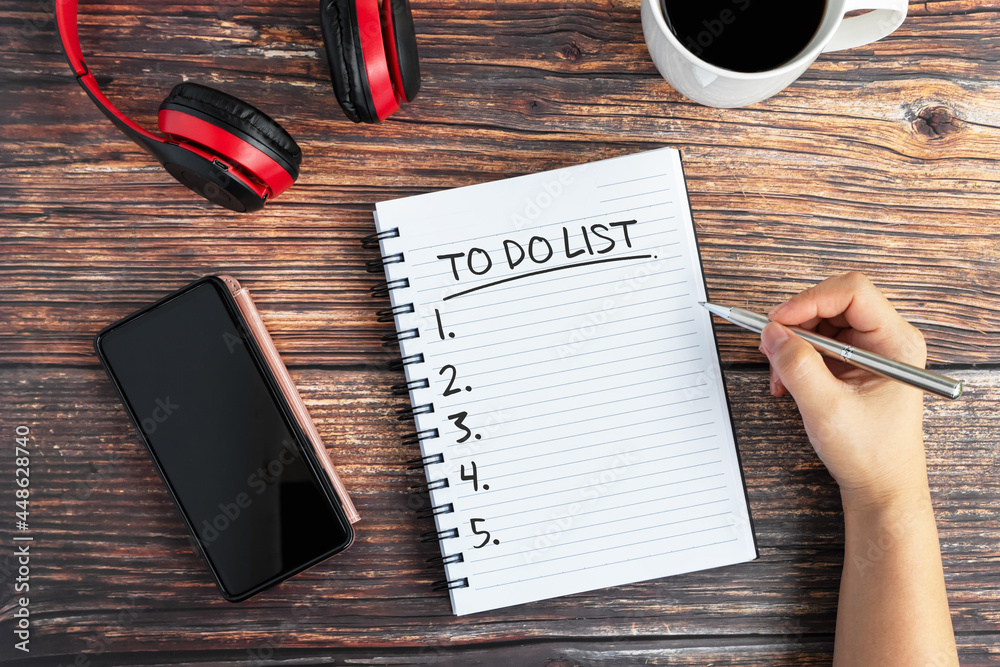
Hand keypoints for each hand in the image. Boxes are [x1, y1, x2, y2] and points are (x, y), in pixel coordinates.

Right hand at [759, 272, 929, 510]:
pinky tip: (788, 381)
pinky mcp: (855, 364)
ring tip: (781, 375)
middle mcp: (887, 340)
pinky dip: (796, 358)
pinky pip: (819, 343)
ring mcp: (870, 352)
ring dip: (793, 344)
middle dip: (796, 323)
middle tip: (772, 346)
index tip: (778, 321)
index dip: (809, 300)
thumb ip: (796, 366)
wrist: (881, 487)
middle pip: (832, 303)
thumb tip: (772, 333)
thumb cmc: (872, 454)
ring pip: (821, 322)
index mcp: (896, 342)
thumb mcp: (827, 408)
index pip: (851, 293)